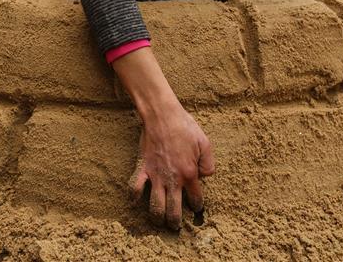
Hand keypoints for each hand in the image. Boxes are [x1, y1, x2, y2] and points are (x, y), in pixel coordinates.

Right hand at [129, 102, 214, 229]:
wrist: (162, 115)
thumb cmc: (185, 126)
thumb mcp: (205, 143)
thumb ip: (208, 163)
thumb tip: (205, 177)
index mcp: (190, 174)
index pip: (195, 199)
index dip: (197, 207)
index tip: (196, 209)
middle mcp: (173, 179)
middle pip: (173, 211)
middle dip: (175, 223)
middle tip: (174, 227)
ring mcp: (156, 175)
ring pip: (155, 205)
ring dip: (157, 217)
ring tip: (158, 222)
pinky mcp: (143, 168)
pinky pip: (135, 187)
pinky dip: (134, 197)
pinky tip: (135, 202)